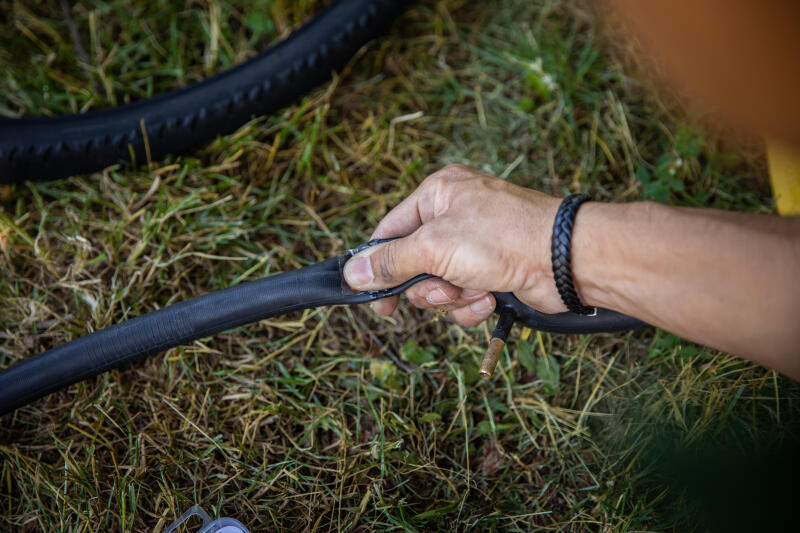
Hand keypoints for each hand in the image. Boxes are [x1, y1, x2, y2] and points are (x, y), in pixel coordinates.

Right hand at [343, 164, 564, 325]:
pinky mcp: (493, 270)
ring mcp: (476, 244)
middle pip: (413, 264)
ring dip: (452, 298)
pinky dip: (473, 303)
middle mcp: (455, 215)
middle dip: (427, 286)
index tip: (372, 297)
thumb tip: (353, 273)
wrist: (564, 259)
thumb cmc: (504, 237)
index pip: (389, 232)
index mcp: (437, 194)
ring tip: (472, 290)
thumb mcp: (434, 247)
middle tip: (441, 290)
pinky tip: (491, 297)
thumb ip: (390, 261)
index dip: (378, 266)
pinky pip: (464, 296)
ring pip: (438, 286)